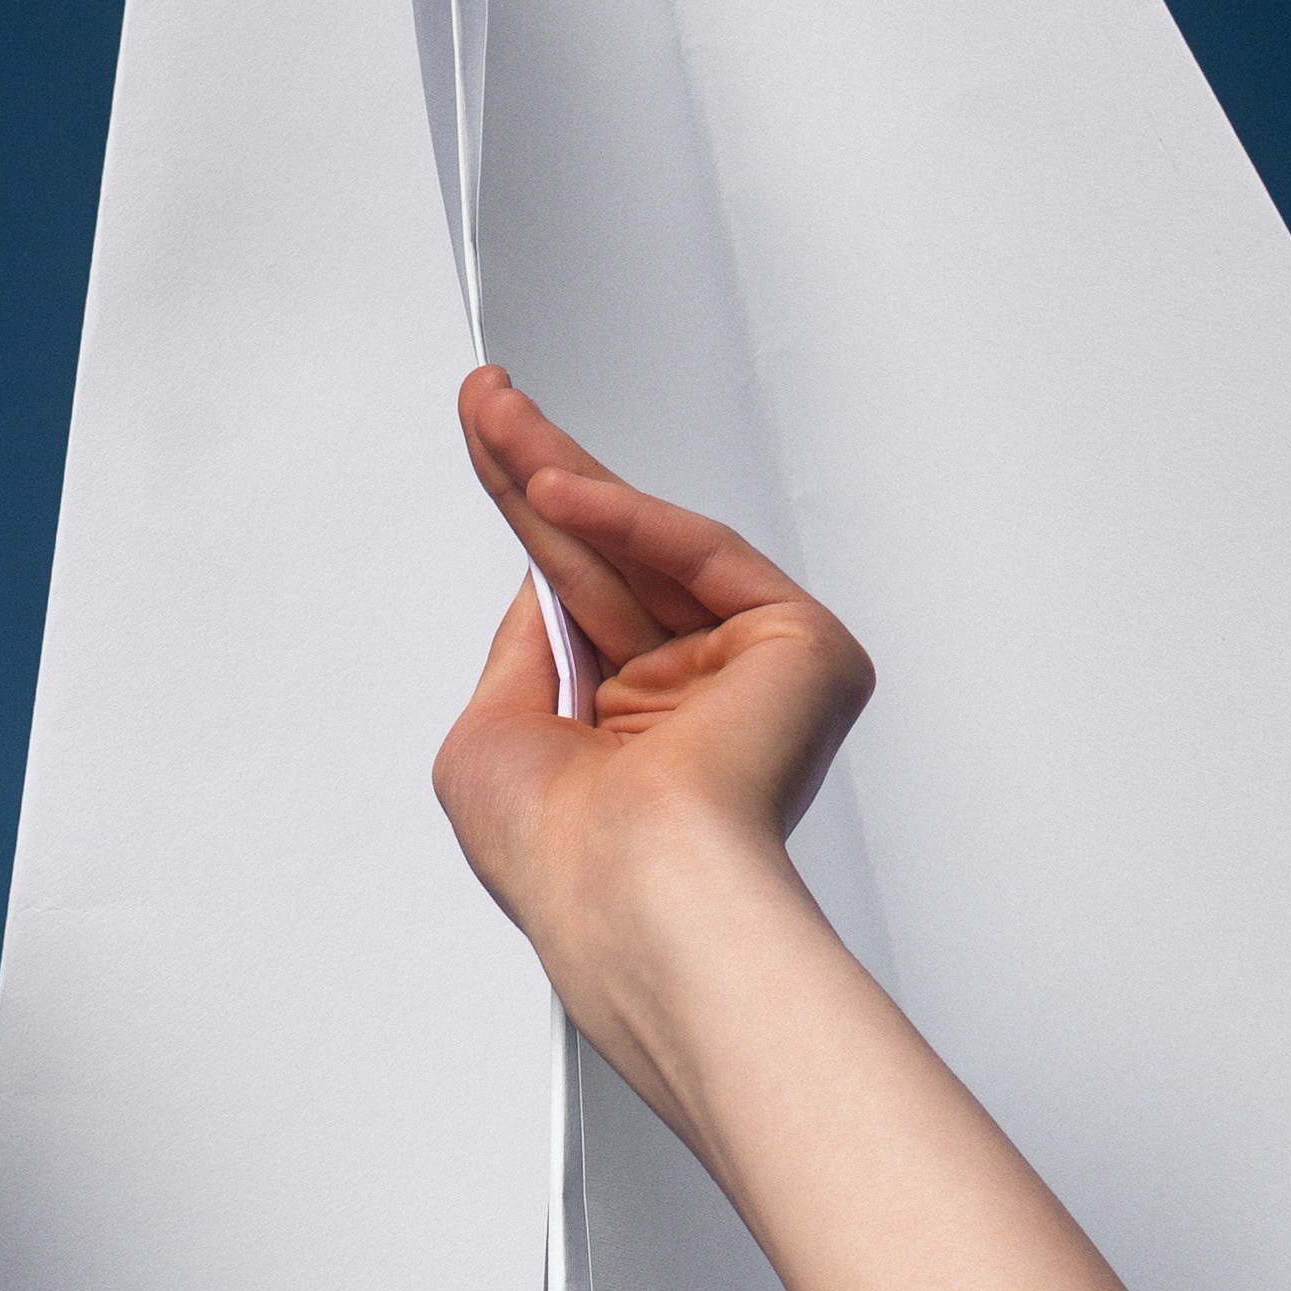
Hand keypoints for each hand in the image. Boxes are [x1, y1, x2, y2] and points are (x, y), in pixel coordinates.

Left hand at [433, 369, 872, 1037]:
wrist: (625, 889)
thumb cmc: (558, 852)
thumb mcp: (493, 732)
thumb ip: (524, 651)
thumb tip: (541, 577)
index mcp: (632, 734)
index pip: (578, 601)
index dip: (529, 521)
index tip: (485, 444)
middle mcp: (696, 703)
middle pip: (608, 559)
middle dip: (540, 472)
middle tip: (487, 401)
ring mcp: (753, 675)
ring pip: (648, 548)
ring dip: (565, 474)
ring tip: (501, 420)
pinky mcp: (805, 650)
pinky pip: (707, 556)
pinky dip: (630, 518)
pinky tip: (555, 485)